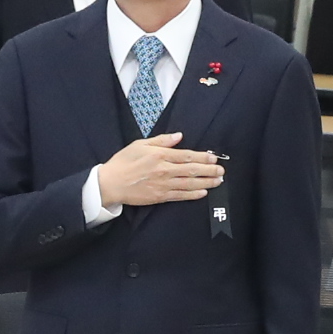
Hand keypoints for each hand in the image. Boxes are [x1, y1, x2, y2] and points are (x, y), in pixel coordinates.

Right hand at [98, 133, 226, 205]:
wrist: (110, 183)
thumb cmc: (123, 162)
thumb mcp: (140, 144)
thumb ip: (161, 140)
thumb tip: (178, 136)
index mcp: (159, 155)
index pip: (186, 156)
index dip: (202, 157)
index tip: (213, 158)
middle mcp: (163, 170)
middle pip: (191, 170)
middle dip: (209, 171)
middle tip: (221, 171)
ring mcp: (162, 185)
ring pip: (189, 184)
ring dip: (206, 183)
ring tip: (218, 181)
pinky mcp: (159, 197)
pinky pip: (180, 196)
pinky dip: (192, 194)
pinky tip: (203, 193)